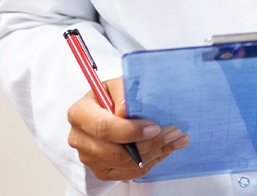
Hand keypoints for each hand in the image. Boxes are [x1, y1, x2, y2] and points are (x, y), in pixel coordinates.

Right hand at [66, 77, 188, 180]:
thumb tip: (125, 109)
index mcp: (80, 113)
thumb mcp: (118, 85)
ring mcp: (89, 158)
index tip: (154, 127)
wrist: (108, 109)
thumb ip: (123, 92)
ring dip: (155, 152)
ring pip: (126, 163)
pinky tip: (164, 149)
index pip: (102, 127)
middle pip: (116, 151)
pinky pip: (129, 172)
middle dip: (150, 144)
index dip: (130, 130)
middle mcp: (80, 138)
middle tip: (174, 133)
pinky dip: (150, 161)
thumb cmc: (113, 96)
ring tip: (176, 139)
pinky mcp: (101, 170)